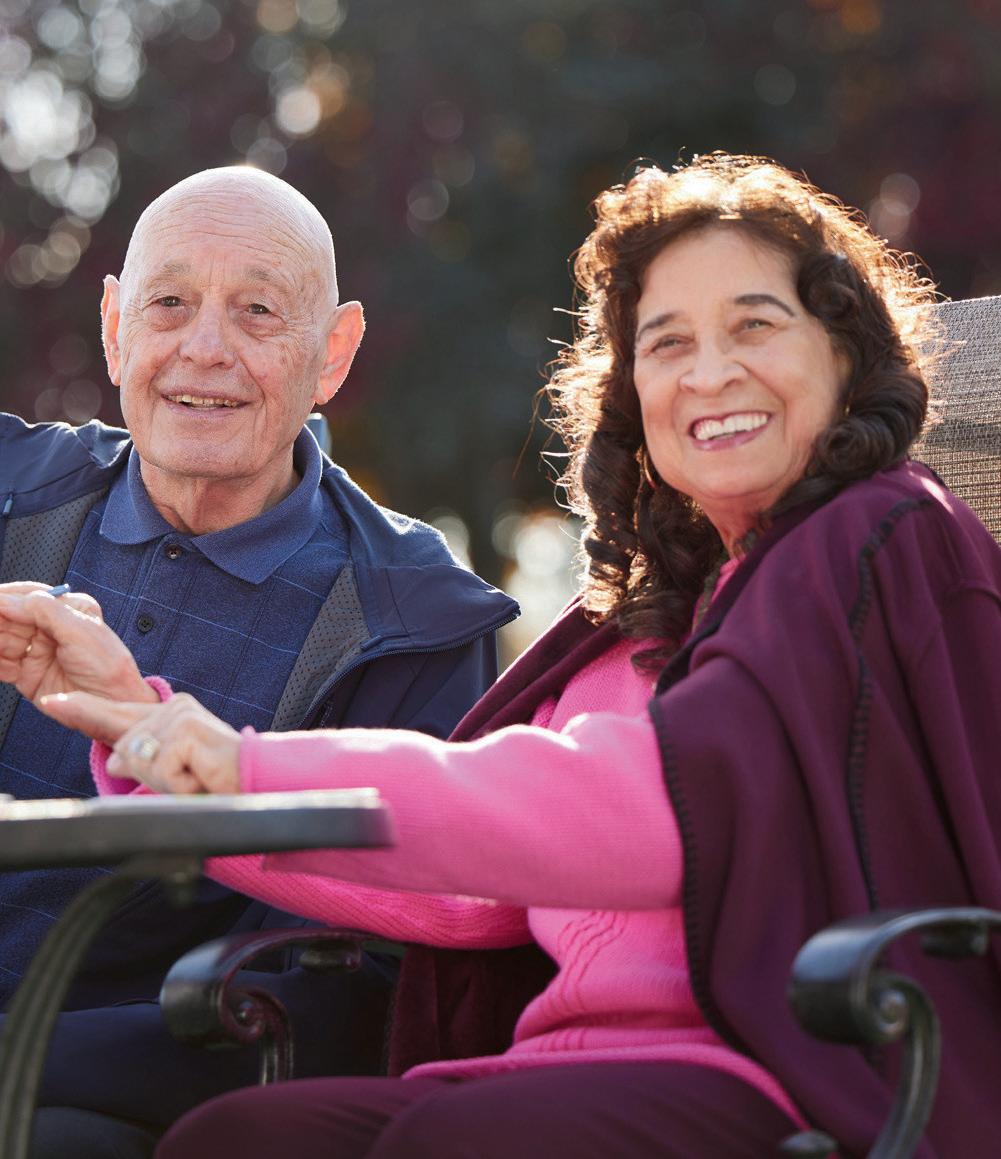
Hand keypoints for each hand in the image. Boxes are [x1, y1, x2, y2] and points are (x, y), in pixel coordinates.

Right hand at [0, 585, 156, 704]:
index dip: (4, 597)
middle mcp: (50, 627)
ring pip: (2, 639)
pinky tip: (4, 667)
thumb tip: (11, 599)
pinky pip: (2, 664)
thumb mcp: (81, 632)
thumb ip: (46, 611)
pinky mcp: (27, 673)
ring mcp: (36, 650)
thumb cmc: (108, 667)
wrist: (113, 704)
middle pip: (9, 617)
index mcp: (68, 609)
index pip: (27, 596)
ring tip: (0, 648)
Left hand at [39, 691, 241, 794]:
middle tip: (188, 779)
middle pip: (126, 746)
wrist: (254, 781)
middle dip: (148, 773)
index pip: (119, 712)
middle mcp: (175, 707)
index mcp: (169, 714)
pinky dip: (177, 782)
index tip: (53, 703)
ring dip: (165, 780)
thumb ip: (138, 760)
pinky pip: (158, 766)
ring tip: (195, 778)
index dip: (84, 708)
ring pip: (139, 758)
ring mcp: (181, 716)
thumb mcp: (170, 771)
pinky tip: (200, 777)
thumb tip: (115, 759)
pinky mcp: (186, 730)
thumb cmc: (216, 778)